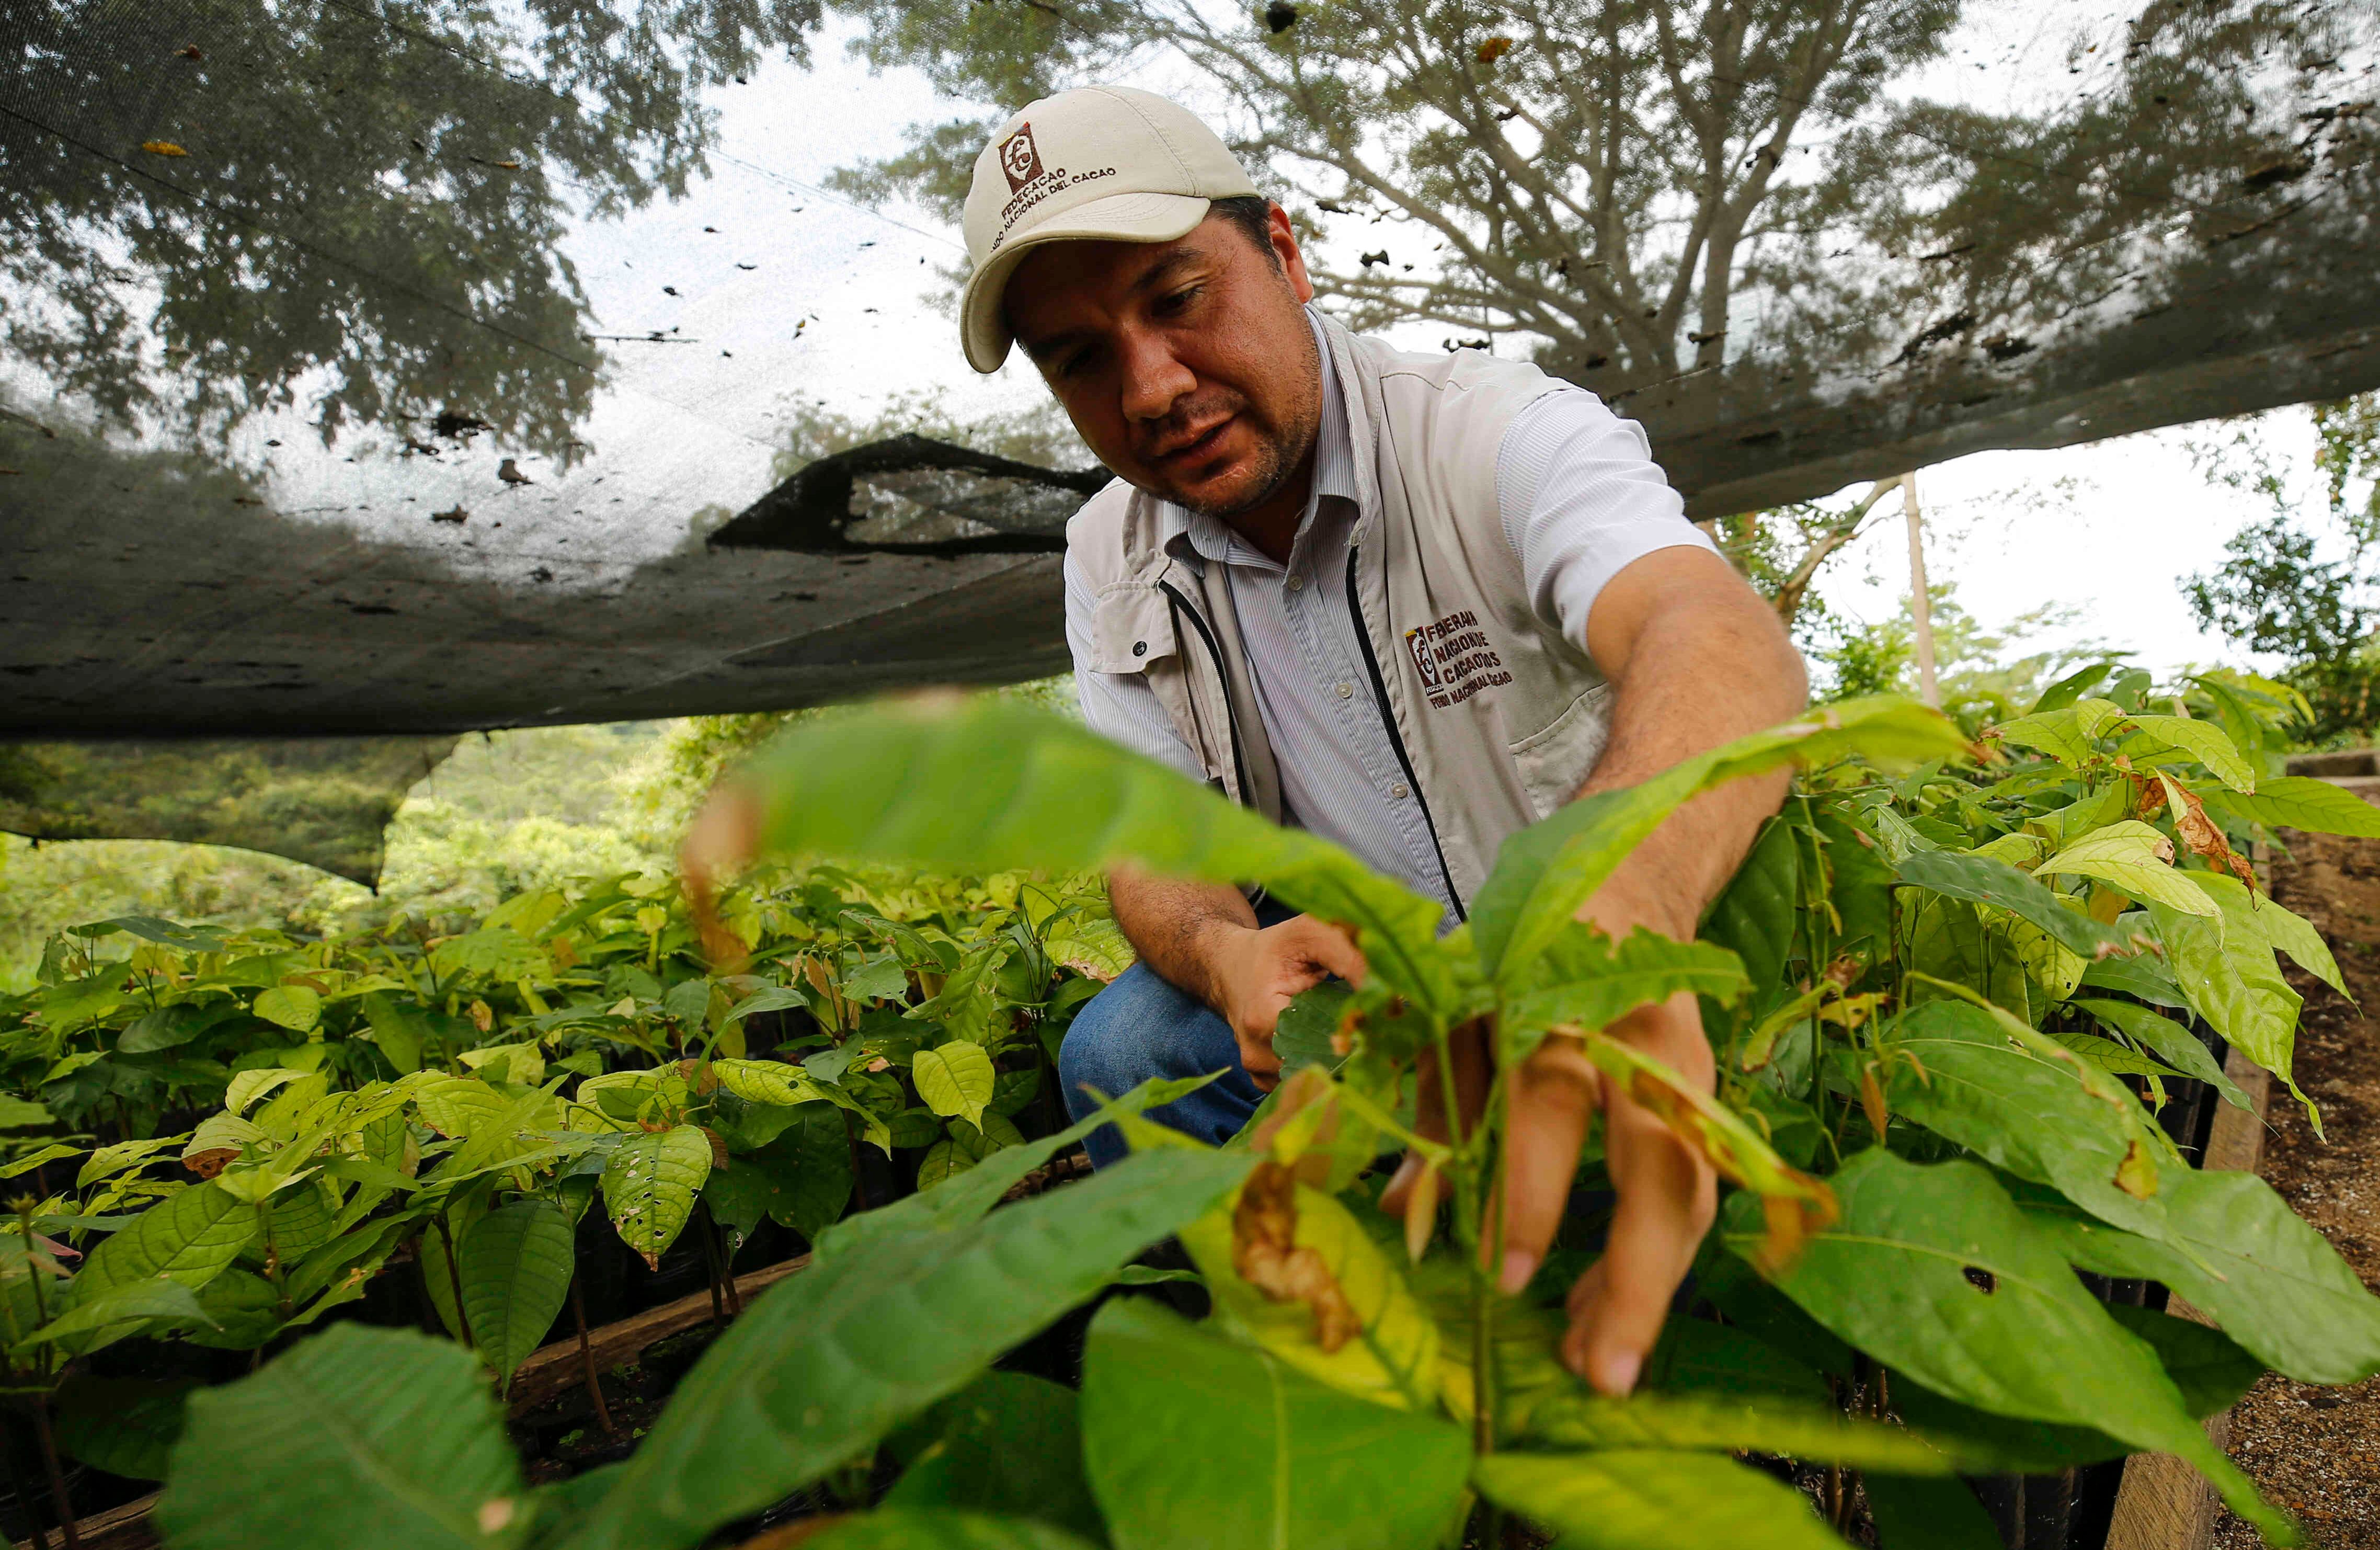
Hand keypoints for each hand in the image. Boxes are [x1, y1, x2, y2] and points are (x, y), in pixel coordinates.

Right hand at [1202, 914, 1366, 1091]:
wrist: (1230, 967)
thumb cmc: (1273, 949)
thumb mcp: (1309, 933)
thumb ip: (1350, 956)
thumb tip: (1392, 997)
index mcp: (1264, 1020)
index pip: (1323, 1043)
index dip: (1358, 1034)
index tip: (1383, 1024)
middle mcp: (1257, 1054)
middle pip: (1322, 1068)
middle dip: (1355, 1053)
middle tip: (1379, 1034)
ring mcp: (1258, 1071)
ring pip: (1314, 1081)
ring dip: (1342, 1065)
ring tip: (1358, 1038)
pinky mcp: (1264, 1079)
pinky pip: (1303, 1085)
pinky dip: (1324, 1071)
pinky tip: (1335, 1049)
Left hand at [1381, 946, 1717, 1396]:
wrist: (1630, 882)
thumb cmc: (1522, 954)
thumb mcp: (1460, 1010)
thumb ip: (1437, 1106)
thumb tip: (1405, 1217)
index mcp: (1560, 999)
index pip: (1550, 1104)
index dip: (1530, 1193)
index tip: (1507, 1278)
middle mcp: (1640, 1039)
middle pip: (1657, 1166)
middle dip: (1632, 1276)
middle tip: (1597, 1371)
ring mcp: (1690, 1072)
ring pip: (1690, 1192)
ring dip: (1647, 1288)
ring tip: (1597, 1367)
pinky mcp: (1710, 1101)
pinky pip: (1691, 1194)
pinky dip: (1650, 1263)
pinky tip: (1603, 1319)